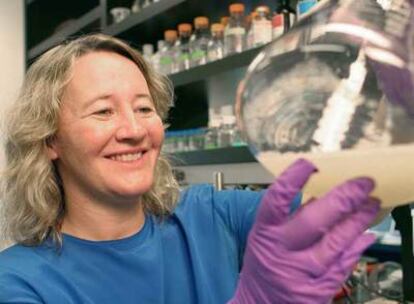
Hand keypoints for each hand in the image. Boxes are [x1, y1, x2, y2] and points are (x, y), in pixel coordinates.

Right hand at [230, 159, 379, 303]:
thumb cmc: (263, 265)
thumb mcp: (265, 238)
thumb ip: (288, 218)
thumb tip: (317, 197)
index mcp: (265, 233)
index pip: (275, 201)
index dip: (291, 180)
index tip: (309, 163)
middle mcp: (281, 252)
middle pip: (313, 221)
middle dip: (343, 199)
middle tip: (364, 184)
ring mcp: (299, 274)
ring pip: (334, 244)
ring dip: (357, 221)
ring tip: (372, 205)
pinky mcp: (315, 292)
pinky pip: (341, 266)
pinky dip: (356, 248)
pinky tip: (366, 235)